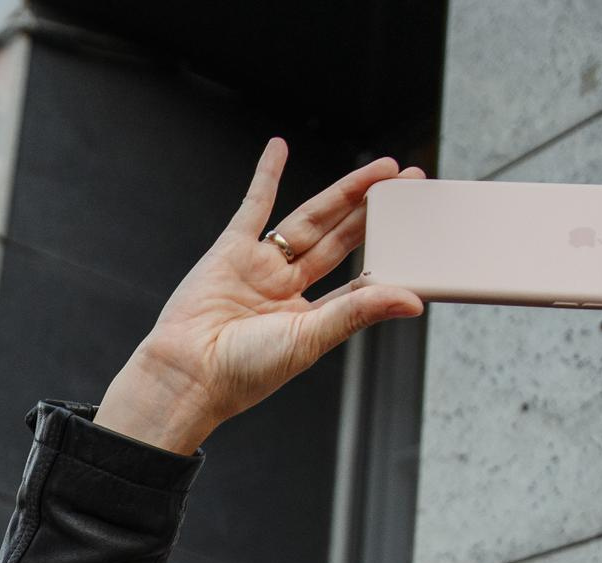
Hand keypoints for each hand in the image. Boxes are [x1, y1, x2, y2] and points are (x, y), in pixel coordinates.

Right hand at [97, 141, 424, 454]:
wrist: (187, 374)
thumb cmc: (242, 372)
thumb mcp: (311, 340)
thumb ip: (359, 312)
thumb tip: (412, 300)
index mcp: (309, 316)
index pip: (357, 278)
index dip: (386, 252)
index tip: (414, 229)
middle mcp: (286, 288)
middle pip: (339, 239)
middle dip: (372, 210)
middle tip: (405, 181)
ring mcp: (259, 267)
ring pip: (309, 220)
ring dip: (342, 192)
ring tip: (376, 168)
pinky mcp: (230, 251)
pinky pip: (252, 207)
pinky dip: (265, 177)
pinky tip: (280, 149)